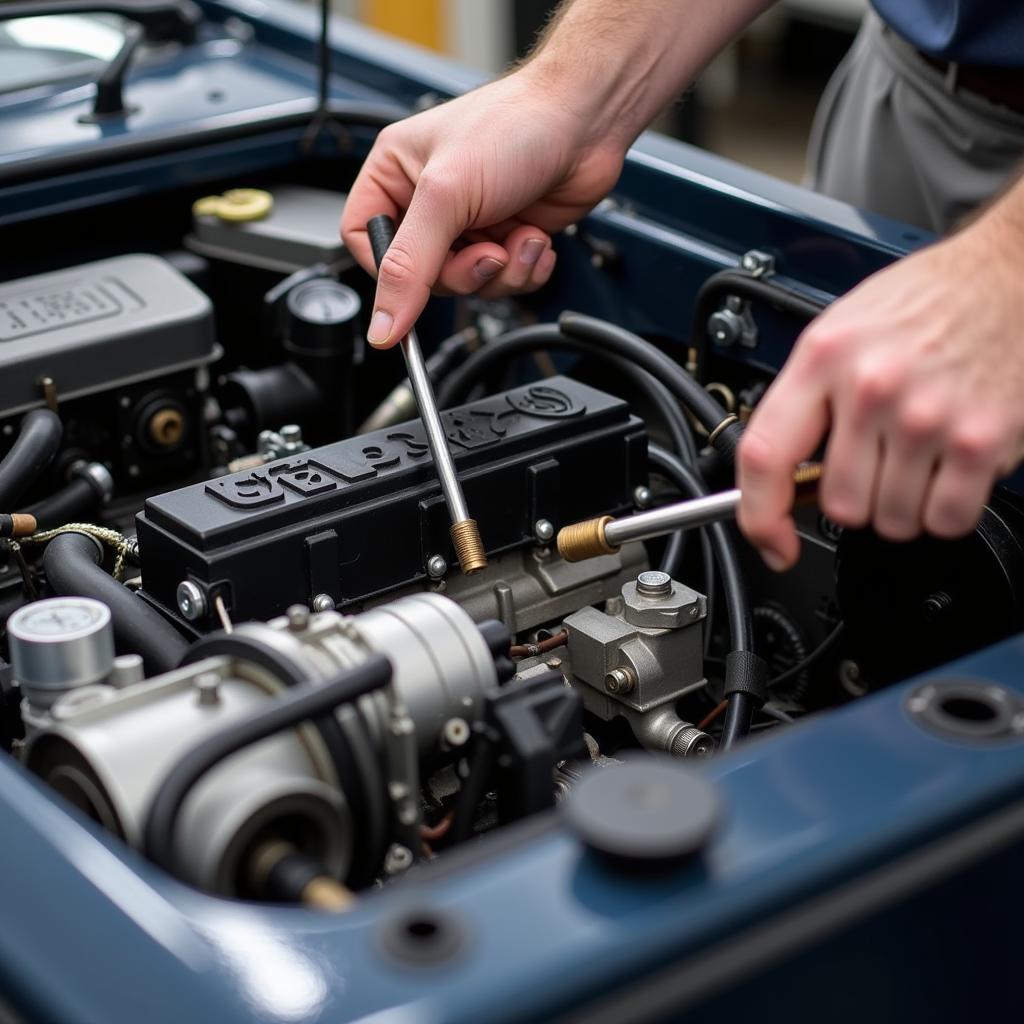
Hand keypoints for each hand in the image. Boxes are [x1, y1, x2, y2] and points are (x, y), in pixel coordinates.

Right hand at [341, 68, 625, 347]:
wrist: (585, 120)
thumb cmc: (516, 125)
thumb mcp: (446, 196)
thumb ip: (409, 267)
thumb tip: (383, 325)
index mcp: (395, 174)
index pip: (366, 243)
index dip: (389, 272)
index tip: (413, 285)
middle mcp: (429, 199)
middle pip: (422, 275)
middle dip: (463, 272)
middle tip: (488, 252)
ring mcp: (470, 220)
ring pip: (467, 284)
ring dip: (501, 271)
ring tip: (519, 238)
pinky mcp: (506, 236)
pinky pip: (503, 282)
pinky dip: (525, 270)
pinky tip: (535, 239)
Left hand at [736, 212, 1023, 569]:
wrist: (1008, 276)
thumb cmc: (923, 303)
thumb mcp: (839, 333)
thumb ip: (806, 401)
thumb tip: (781, 475)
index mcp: (823, 359)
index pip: (764, 457)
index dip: (760, 517)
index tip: (772, 541)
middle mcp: (871, 388)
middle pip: (840, 505)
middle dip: (857, 497)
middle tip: (878, 461)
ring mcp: (926, 417)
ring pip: (892, 520)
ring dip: (902, 504)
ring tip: (918, 454)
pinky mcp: (979, 439)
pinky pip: (944, 520)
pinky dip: (945, 510)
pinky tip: (947, 467)